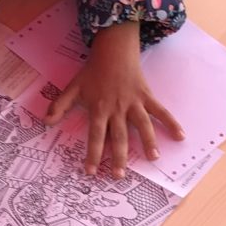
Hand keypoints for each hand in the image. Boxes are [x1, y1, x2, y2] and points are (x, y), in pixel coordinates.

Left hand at [44, 21, 182, 175]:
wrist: (113, 49)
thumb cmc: (93, 70)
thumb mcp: (73, 87)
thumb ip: (60, 105)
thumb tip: (45, 122)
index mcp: (99, 109)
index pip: (95, 136)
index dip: (92, 155)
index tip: (90, 172)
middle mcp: (117, 109)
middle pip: (119, 137)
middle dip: (119, 157)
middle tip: (119, 175)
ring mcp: (134, 103)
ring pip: (142, 126)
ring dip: (148, 142)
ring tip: (152, 159)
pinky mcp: (146, 96)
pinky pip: (160, 111)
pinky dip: (171, 122)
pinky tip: (180, 136)